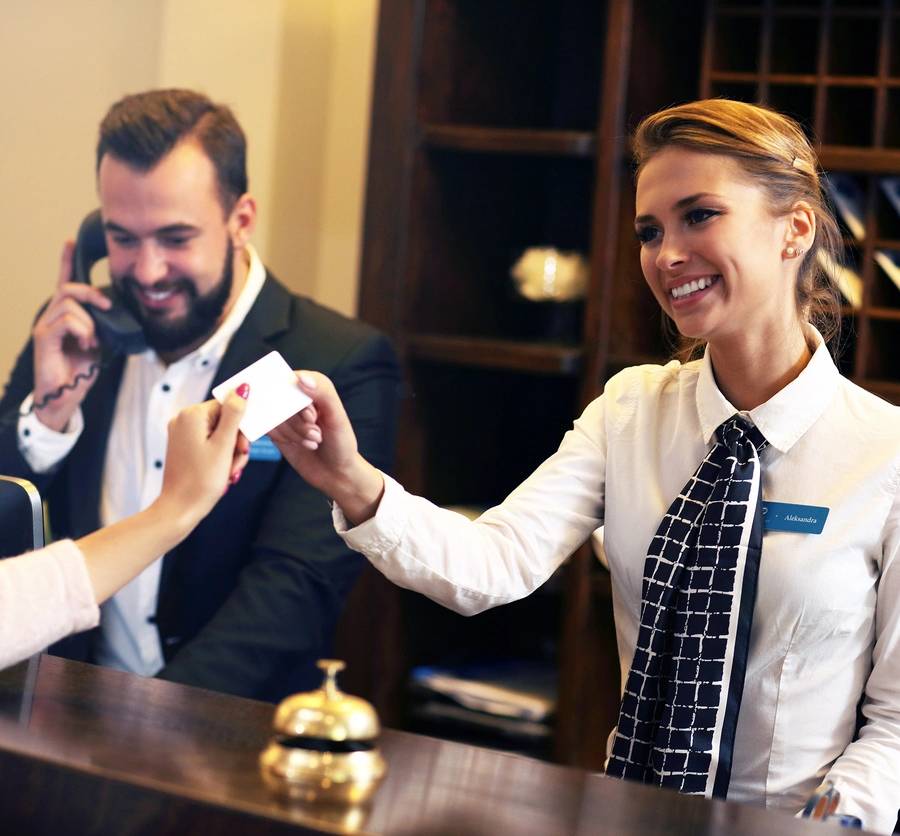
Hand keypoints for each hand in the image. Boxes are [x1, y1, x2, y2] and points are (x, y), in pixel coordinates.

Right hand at [31, 241, 112, 430]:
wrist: (66, 394)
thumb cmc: (80, 369)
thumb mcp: (100, 343)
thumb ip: (105, 326)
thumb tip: (117, 315)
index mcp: (66, 315)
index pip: (65, 282)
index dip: (66, 261)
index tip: (70, 242)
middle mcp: (52, 316)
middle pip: (69, 288)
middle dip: (93, 293)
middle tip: (108, 308)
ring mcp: (45, 325)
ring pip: (70, 305)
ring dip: (89, 322)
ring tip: (92, 340)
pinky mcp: (43, 337)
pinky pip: (67, 321)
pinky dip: (82, 330)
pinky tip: (86, 343)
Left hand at [156, 391, 250, 533]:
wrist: (180, 509)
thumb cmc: (202, 480)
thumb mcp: (224, 445)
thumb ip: (235, 414)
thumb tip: (243, 388)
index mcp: (192, 415)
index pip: (228, 406)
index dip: (241, 426)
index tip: (243, 447)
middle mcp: (183, 420)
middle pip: (225, 421)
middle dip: (236, 443)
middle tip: (237, 462)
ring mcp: (182, 434)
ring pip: (220, 434)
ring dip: (230, 453)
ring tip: (229, 472)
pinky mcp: (184, 446)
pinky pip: (210, 444)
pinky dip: (220, 457)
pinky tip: (223, 473)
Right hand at [269, 371, 383, 524]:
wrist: (335, 473)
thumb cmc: (341, 443)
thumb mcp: (337, 417)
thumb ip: (323, 393)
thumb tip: (299, 377)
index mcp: (314, 386)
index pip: (292, 380)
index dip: (298, 401)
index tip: (312, 418)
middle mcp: (297, 397)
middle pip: (280, 399)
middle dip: (298, 422)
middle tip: (317, 434)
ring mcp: (285, 413)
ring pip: (273, 415)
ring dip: (293, 432)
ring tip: (313, 441)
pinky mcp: (275, 428)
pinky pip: (266, 427)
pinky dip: (282, 438)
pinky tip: (298, 444)